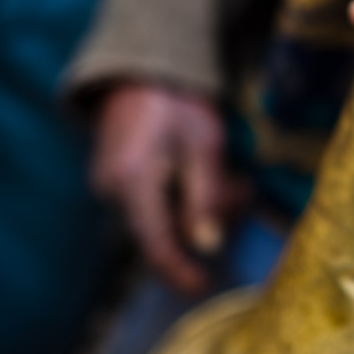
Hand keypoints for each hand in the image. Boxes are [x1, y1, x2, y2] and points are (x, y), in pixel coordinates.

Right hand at [92, 83, 246, 292]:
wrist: (142, 67)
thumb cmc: (178, 100)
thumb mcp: (203, 144)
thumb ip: (205, 197)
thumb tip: (209, 246)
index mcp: (132, 180)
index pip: (154, 242)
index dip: (178, 270)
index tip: (202, 286)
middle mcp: (111, 188)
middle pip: (162, 229)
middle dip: (207, 221)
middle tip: (243, 191)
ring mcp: (109, 183)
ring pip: (160, 216)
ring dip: (199, 206)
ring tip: (235, 179)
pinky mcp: (117, 177)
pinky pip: (152, 202)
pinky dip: (183, 196)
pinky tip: (211, 177)